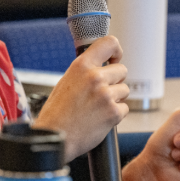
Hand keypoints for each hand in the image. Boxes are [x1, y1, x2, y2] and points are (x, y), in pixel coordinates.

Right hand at [33, 37, 128, 160]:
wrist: (54, 138)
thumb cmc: (57, 113)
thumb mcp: (66, 81)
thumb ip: (85, 71)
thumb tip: (103, 65)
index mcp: (81, 66)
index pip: (109, 43)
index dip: (116, 51)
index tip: (115, 59)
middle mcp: (95, 77)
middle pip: (122, 70)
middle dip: (115, 81)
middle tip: (102, 92)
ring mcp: (106, 95)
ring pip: (124, 90)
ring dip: (116, 98)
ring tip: (97, 107)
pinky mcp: (113, 113)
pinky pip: (125, 108)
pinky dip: (116, 114)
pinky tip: (100, 118)